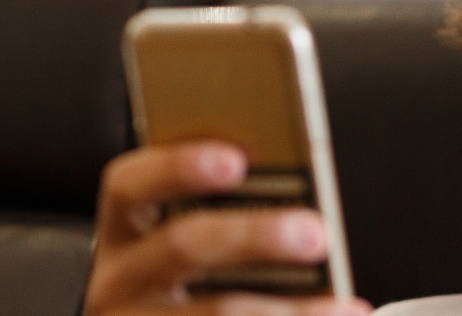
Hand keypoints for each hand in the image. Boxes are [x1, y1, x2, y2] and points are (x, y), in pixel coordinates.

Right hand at [84, 141, 370, 315]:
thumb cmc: (187, 281)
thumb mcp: (185, 242)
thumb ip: (226, 212)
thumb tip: (298, 203)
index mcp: (125, 230)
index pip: (130, 184)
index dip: (179, 166)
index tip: (237, 159)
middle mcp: (120, 280)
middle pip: (182, 246)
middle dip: (254, 236)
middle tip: (315, 234)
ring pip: (216, 312)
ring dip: (285, 309)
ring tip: (341, 305)